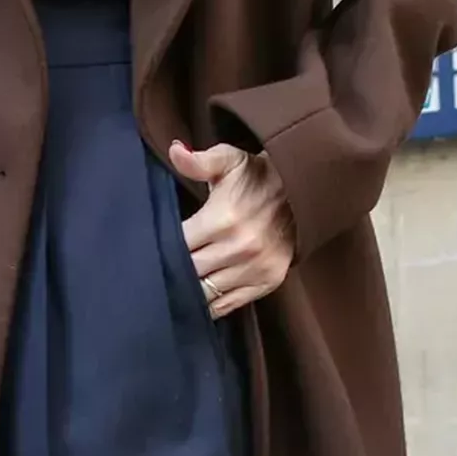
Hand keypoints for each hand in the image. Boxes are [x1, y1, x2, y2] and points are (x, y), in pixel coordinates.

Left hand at [168, 139, 294, 317]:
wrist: (302, 192)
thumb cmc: (257, 176)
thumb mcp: (229, 160)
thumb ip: (199, 161)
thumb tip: (174, 150)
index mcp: (223, 219)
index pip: (178, 244)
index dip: (161, 246)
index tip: (154, 244)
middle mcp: (240, 248)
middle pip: (188, 272)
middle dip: (172, 269)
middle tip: (161, 266)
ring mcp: (254, 268)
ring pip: (205, 293)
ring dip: (188, 290)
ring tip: (177, 282)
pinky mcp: (266, 282)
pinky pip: (227, 305)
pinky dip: (209, 305)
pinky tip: (198, 295)